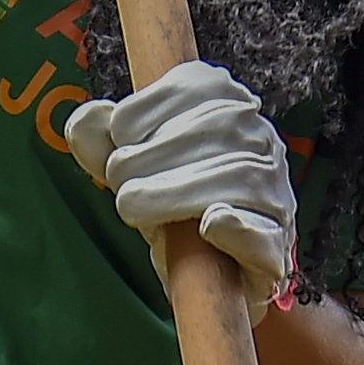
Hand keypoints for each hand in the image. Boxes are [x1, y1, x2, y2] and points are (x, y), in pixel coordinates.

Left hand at [61, 59, 298, 299]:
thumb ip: (101, 144)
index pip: (203, 86)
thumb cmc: (169, 209)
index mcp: (230, 109)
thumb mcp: (130, 171)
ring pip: (240, 177)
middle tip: (118, 181)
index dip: (151, 107)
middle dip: (155, 153)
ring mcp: (276, 195)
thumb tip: (87, 118)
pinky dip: (238, 228)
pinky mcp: (276, 249)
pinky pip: (265, 234)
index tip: (119, 136)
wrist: (206, 277)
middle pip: (219, 129)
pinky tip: (210, 224)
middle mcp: (262, 143)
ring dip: (177, 190)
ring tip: (132, 206)